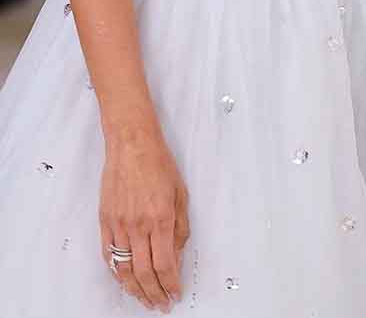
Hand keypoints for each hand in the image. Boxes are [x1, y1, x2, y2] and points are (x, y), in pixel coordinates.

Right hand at [99, 124, 189, 310]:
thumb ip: (180, 227)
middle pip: (145, 273)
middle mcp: (139, 226)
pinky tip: (124, 280)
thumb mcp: (181, 193)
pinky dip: (116, 273)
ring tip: (145, 299)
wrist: (132, 144)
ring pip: (124, 270)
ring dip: (135, 290)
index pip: (165, 264)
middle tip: (161, 304)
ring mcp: (119, 225)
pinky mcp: (105, 222)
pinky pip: (109, 255)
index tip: (175, 294)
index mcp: (161, 218)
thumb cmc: (158, 163)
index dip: (171, 284)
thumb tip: (177, 254)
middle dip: (154, 294)